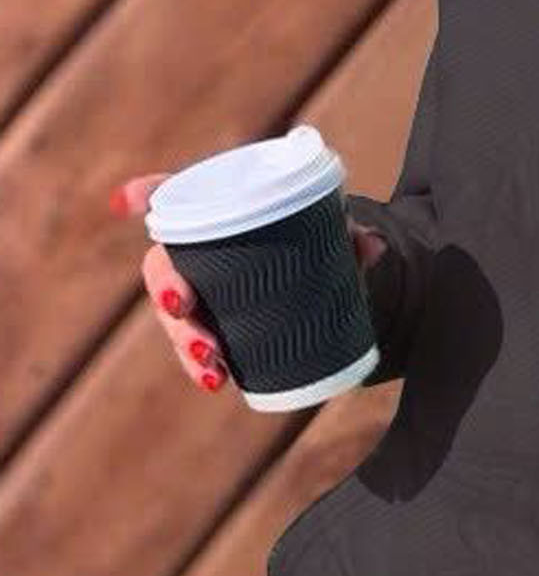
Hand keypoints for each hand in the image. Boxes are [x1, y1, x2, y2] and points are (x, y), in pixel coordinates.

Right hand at [113, 173, 386, 395]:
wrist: (337, 284)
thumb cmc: (323, 241)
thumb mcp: (337, 234)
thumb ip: (349, 234)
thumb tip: (372, 247)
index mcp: (221, 211)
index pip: (177, 195)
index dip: (147, 194)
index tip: (129, 202)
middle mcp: (201, 252)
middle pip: (164, 267)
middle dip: (168, 291)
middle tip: (186, 309)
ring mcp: (204, 294)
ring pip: (176, 316)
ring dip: (184, 340)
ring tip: (210, 361)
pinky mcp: (217, 329)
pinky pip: (197, 349)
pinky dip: (201, 367)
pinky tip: (216, 381)